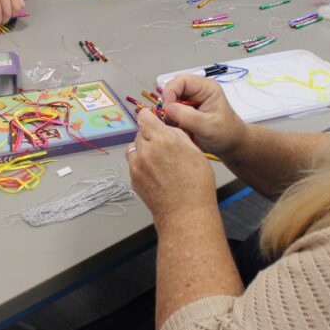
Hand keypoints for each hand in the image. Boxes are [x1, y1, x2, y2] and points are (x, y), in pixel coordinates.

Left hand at [126, 110, 217, 229]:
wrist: (185, 213)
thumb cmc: (196, 184)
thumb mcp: (195, 152)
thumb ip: (178, 136)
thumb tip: (167, 129)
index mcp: (162, 140)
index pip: (144, 117)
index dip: (150, 117)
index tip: (154, 120)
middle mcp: (146, 151)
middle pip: (140, 133)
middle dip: (150, 136)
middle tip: (164, 146)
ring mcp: (137, 166)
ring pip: (133, 148)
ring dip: (142, 149)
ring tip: (158, 159)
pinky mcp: (133, 179)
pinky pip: (133, 164)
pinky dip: (141, 164)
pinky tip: (155, 173)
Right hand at [160, 74, 248, 158]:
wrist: (231, 146)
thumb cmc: (227, 134)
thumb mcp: (208, 126)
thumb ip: (187, 116)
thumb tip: (168, 108)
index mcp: (206, 88)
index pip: (182, 80)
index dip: (171, 92)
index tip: (167, 108)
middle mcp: (197, 92)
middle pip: (173, 89)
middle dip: (168, 103)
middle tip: (170, 118)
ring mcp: (190, 102)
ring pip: (170, 101)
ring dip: (169, 114)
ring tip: (177, 126)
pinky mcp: (185, 112)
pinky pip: (171, 112)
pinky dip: (170, 121)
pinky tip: (179, 129)